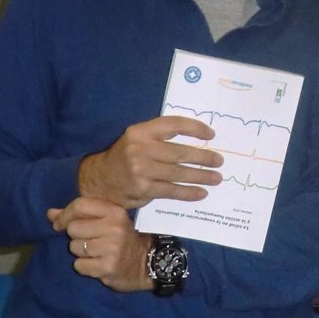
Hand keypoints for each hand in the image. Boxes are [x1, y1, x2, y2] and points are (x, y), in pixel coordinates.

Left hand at [48, 197, 153, 292]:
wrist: (146, 263)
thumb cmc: (122, 239)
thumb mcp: (106, 221)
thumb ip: (79, 215)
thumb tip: (50, 213)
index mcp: (115, 212)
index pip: (80, 205)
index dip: (64, 215)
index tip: (59, 225)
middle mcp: (114, 227)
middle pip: (73, 228)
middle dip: (76, 237)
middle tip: (91, 241)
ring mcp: (112, 248)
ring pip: (74, 247)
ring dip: (81, 253)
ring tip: (97, 253)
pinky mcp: (108, 267)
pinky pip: (79, 265)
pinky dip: (84, 267)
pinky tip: (98, 265)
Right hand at [77, 116, 223, 207]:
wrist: (99, 179)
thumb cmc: (126, 156)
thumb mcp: (137, 138)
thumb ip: (160, 136)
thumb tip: (197, 139)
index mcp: (141, 131)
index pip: (173, 124)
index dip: (195, 128)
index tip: (211, 134)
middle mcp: (140, 148)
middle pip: (180, 152)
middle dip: (203, 157)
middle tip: (219, 161)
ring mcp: (141, 170)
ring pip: (178, 173)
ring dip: (201, 176)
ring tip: (216, 178)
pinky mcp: (143, 189)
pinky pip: (172, 191)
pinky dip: (188, 192)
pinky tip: (201, 193)